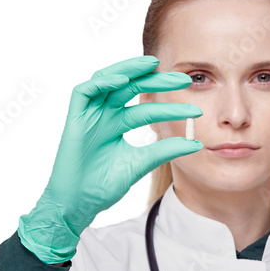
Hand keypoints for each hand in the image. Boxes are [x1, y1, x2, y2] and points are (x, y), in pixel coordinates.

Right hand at [19, 55, 201, 263]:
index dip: (169, 107)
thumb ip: (163, 151)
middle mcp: (104, 115)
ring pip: (107, 81)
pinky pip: (84, 91)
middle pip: (130, 88)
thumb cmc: (102, 186)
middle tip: (181, 80)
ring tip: (152, 65)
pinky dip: (102, 82)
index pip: (146, 108)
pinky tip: (122, 80)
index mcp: (117, 125)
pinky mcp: (74, 118)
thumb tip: (195, 143)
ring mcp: (89, 115)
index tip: (194, 110)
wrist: (77, 204)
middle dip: (155, 81)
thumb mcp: (139, 164)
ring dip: (128, 70)